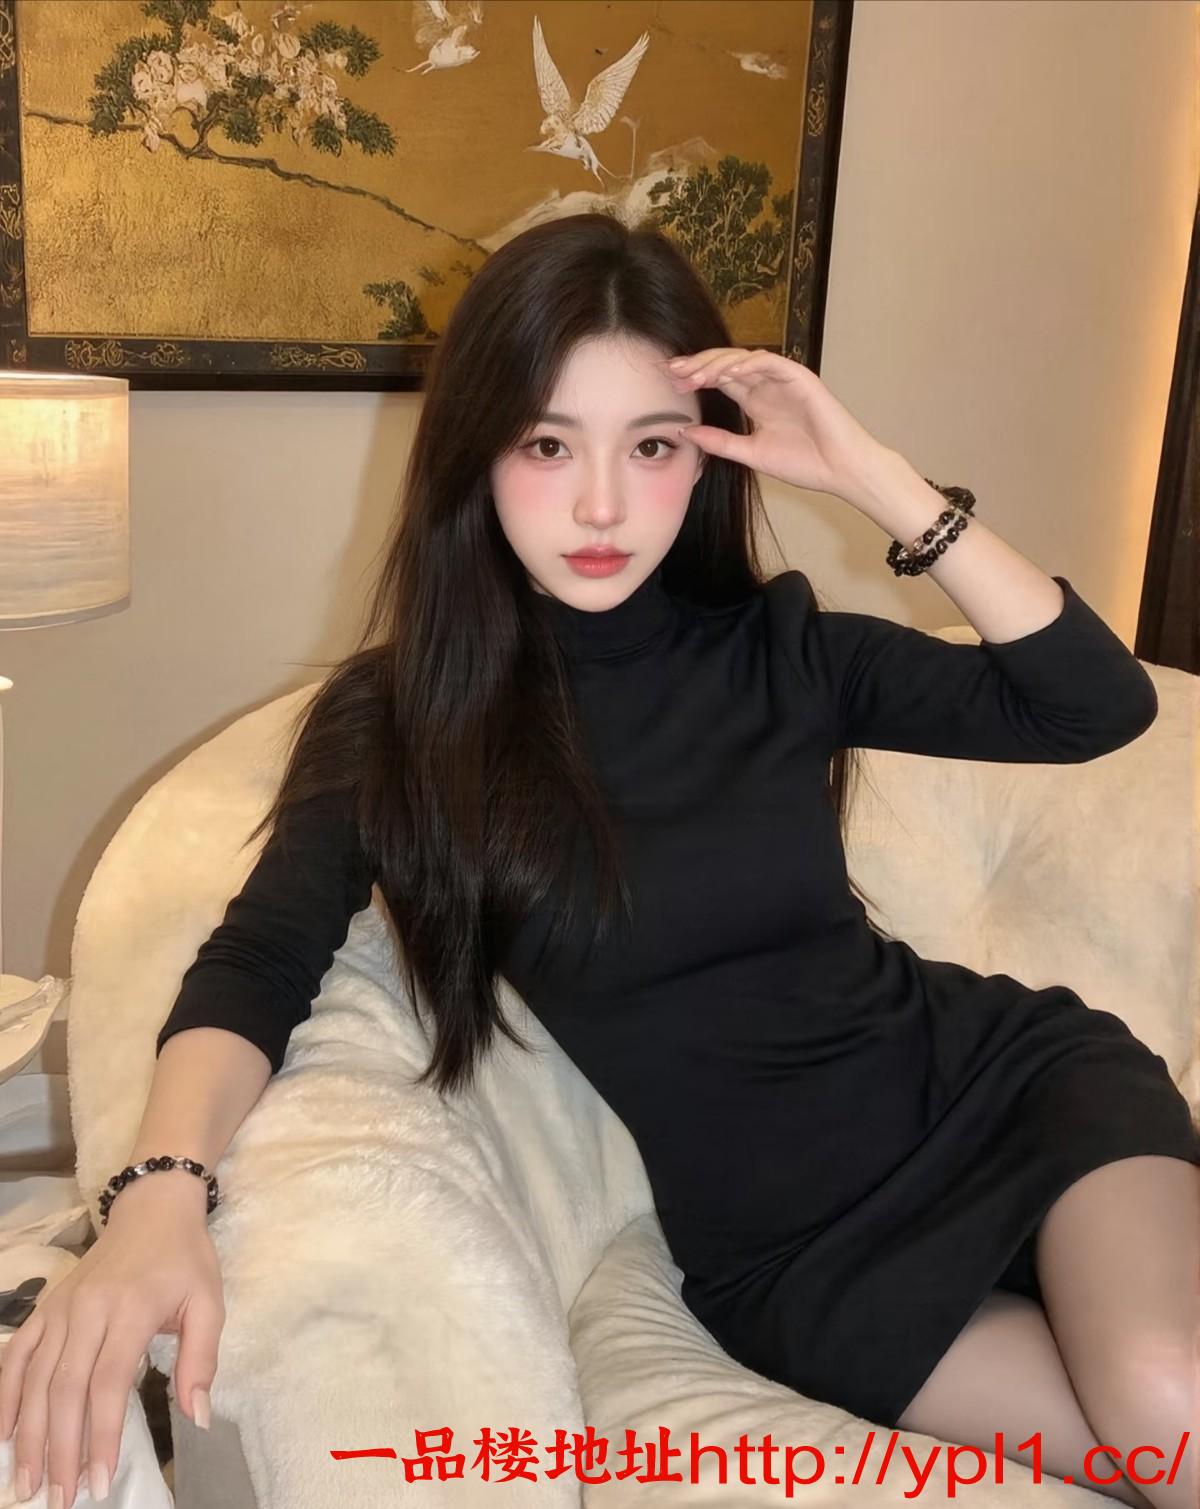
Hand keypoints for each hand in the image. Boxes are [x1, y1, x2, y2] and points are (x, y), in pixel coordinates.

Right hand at [0, 1183, 222, 1506]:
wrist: (153, 1208)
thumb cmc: (185, 1259)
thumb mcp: (209, 1302)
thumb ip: (202, 1360)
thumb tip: (198, 1417)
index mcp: (131, 1309)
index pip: (108, 1383)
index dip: (102, 1435)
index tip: (101, 1481)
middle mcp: (88, 1310)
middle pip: (65, 1389)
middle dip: (60, 1449)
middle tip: (60, 1499)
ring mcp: (61, 1308)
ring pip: (35, 1379)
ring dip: (29, 1435)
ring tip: (27, 1483)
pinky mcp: (46, 1307)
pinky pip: (16, 1355)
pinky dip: (5, 1396)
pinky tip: (4, 1435)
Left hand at [660, 346, 894, 504]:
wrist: (841, 471)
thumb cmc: (804, 464)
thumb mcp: (750, 454)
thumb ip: (720, 443)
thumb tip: (685, 433)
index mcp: (755, 401)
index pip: (719, 380)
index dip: (694, 377)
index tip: (669, 382)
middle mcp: (766, 386)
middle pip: (726, 364)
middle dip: (698, 365)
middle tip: (672, 370)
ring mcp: (783, 379)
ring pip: (744, 358)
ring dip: (717, 363)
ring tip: (694, 372)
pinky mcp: (800, 377)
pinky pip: (770, 362)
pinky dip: (748, 363)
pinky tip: (727, 372)